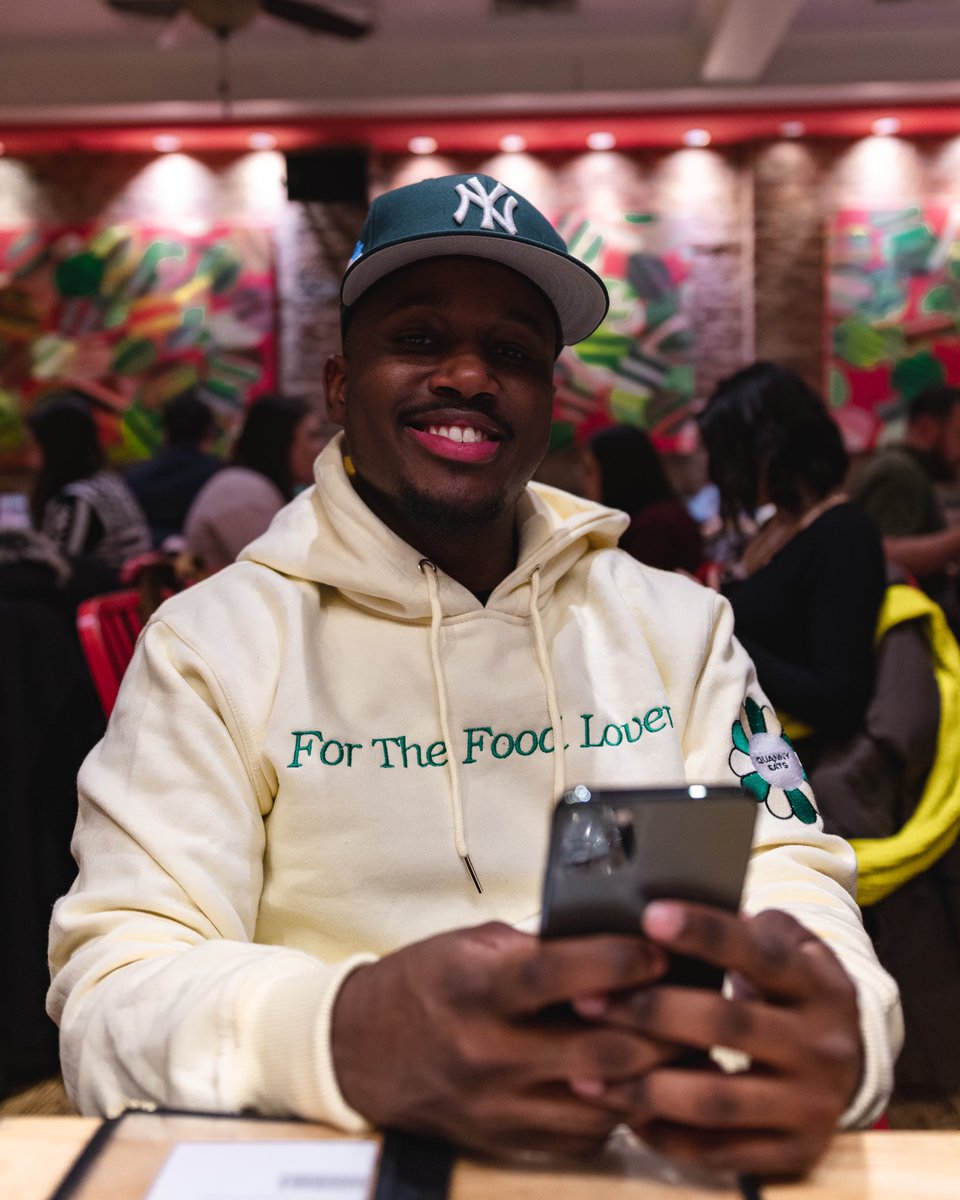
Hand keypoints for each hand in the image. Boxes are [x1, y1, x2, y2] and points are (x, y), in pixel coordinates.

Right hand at [330, 921, 673, 1156]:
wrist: (360, 1052)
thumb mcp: (470, 946)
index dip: (614, 962)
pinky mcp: (509, 1139)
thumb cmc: (422, 985)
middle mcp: (486, 1052)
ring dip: (653, 1073)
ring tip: (687, 1045)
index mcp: (473, 989)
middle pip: (596, 1048)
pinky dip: (621, 1107)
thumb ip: (536, 947)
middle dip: (658, 1026)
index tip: (659, 949)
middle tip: (698, 1002)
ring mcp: (499, 1105)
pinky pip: (585, 1134)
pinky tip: (641, 1081)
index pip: (554, 975)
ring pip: (603, 1100)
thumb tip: (612, 935)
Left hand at [570, 902, 862, 1177]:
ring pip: (717, 1100)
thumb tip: (669, 914)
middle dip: (651, 1012)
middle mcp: (822, 1046)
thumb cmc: (792, 990)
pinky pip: (718, 1151)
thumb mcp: (791, 948)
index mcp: (820, 985)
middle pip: (727, 1026)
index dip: (705, 933)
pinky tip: (623, 1112)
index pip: (759, 954)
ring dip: (645, 1087)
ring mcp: (811, 1106)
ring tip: (588, 1074)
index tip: (650, 917)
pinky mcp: (795, 1154)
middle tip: (588, 1001)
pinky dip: (665, 1134)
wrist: (850, 1065)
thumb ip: (744, 929)